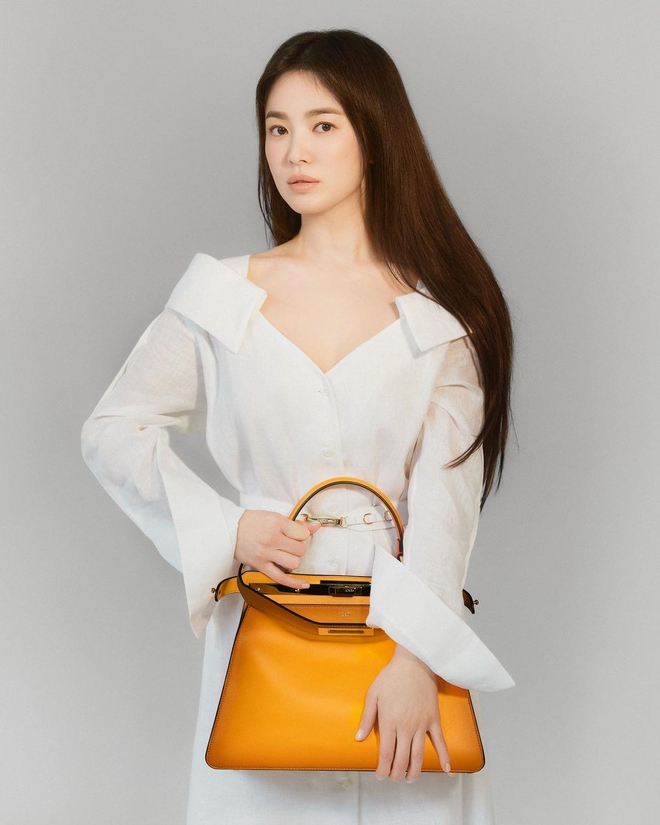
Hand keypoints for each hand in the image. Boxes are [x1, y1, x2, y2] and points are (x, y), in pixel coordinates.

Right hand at [234, 510, 323, 589]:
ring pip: (294, 563)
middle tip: (290, 544)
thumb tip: (315, 527)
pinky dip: (294, 583)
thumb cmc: (250, 522)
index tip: (297, 534)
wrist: (230, 529)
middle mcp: (272, 539)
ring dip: (294, 560)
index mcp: (277, 524)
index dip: (303, 535)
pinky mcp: (261, 566)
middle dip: (298, 547)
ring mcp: (267, 554)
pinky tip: (303, 584)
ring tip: (287, 555)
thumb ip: (296, 524)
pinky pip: (281, 578)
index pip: (303, 534)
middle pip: (300, 550)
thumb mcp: (274, 517)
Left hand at [354, 645, 451, 781]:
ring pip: (419, 755)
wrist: (414, 663)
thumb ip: (367, 718)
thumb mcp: (373, 694)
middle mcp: (406, 727)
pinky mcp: (434, 719)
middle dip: (396, 773)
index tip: (380, 775)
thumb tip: (359, 738)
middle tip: (393, 777)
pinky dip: (444, 756)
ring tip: (409, 779)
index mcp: (389, 722)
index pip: (386, 753)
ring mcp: (421, 724)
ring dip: (414, 771)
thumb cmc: (391, 677)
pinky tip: (445, 769)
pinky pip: (440, 741)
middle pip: (402, 759)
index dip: (383, 768)